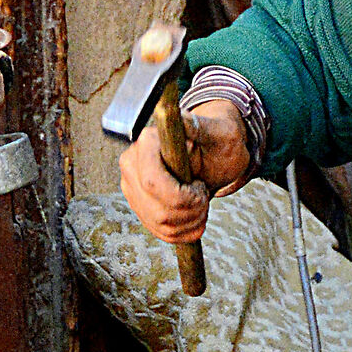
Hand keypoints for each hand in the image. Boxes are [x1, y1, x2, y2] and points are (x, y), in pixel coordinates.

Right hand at [119, 99, 249, 244]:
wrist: (214, 152)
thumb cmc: (218, 138)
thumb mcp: (216, 130)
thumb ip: (197, 126)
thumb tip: (179, 119)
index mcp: (147, 143)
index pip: (153, 183)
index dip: (182, 195)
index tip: (201, 187)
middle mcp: (132, 165)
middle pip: (157, 210)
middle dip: (190, 211)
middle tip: (205, 195)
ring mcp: (133, 187)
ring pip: (160, 224)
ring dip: (191, 221)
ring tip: (202, 202)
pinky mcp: (139, 205)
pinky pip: (160, 232)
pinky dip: (185, 231)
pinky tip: (195, 215)